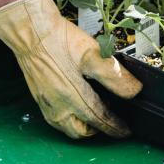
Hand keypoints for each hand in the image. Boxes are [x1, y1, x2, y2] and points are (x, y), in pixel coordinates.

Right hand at [0, 0, 142, 138]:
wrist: (30, 31)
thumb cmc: (59, 40)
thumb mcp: (93, 55)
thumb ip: (114, 76)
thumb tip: (133, 91)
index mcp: (74, 97)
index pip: (99, 119)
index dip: (114, 127)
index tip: (124, 130)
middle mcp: (58, 105)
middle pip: (80, 131)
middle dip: (96, 131)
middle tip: (109, 123)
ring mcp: (46, 102)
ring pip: (65, 128)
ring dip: (80, 127)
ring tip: (91, 117)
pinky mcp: (38, 96)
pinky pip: (54, 119)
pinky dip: (66, 120)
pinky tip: (71, 108)